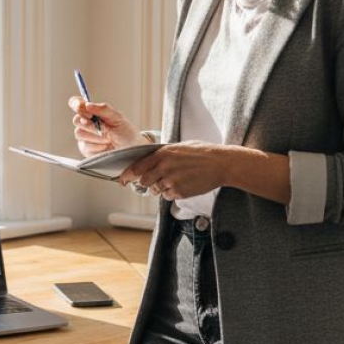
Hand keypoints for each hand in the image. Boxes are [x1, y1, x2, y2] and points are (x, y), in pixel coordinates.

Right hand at [68, 96, 142, 157]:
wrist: (130, 150)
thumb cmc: (125, 132)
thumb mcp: (117, 117)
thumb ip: (103, 109)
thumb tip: (88, 105)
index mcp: (92, 111)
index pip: (76, 103)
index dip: (76, 103)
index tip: (81, 106)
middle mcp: (86, 123)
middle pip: (76, 120)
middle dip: (90, 124)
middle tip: (104, 127)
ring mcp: (85, 137)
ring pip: (79, 133)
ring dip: (96, 136)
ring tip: (109, 138)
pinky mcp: (85, 149)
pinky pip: (84, 146)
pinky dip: (97, 146)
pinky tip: (105, 146)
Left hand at [117, 142, 237, 199]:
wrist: (221, 164)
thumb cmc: (202, 153)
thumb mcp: (180, 147)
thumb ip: (163, 154)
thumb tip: (149, 159)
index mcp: (162, 154)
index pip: (137, 167)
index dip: (127, 175)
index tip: (122, 180)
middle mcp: (164, 167)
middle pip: (144, 182)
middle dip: (146, 183)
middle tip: (155, 180)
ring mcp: (172, 181)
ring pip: (156, 190)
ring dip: (160, 188)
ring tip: (175, 179)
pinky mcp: (180, 192)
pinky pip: (168, 196)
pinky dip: (172, 193)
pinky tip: (183, 184)